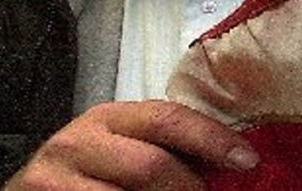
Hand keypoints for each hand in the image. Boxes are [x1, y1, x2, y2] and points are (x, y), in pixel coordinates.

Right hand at [5, 101, 257, 189]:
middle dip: (189, 188)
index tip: (247, 160)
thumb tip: (237, 160)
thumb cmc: (95, 168)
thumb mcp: (126, 146)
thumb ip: (169, 147)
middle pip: (150, 167)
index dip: (212, 139)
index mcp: (110, 118)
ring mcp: (54, 180)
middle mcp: (79, 143)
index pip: (168, 119)